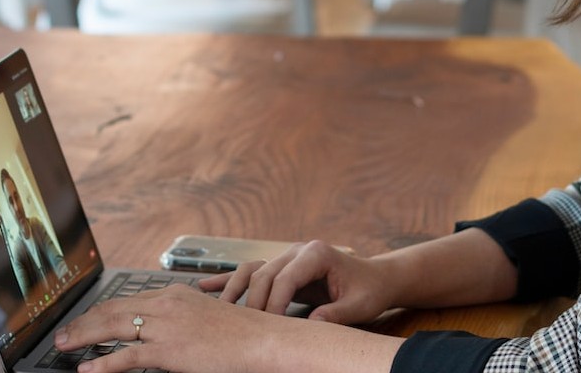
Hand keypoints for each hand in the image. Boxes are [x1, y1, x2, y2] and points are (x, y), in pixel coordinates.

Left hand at [54, 284, 291, 372]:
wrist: (260, 340)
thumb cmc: (238, 333)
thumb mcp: (202, 316)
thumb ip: (176, 318)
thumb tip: (155, 330)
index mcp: (173, 294)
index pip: (125, 301)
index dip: (99, 312)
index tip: (83, 321)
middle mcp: (165, 304)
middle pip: (111, 310)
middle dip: (82, 323)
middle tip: (62, 335)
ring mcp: (166, 326)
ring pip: (112, 328)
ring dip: (83, 337)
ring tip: (64, 347)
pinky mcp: (169, 349)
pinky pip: (127, 357)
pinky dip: (104, 363)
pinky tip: (88, 369)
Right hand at [200, 240, 394, 323]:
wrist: (375, 278)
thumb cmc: (369, 291)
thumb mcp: (359, 305)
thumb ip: (336, 314)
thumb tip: (312, 325)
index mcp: (317, 253)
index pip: (285, 278)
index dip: (273, 304)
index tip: (268, 328)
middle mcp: (298, 250)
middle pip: (263, 274)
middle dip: (252, 303)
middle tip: (244, 330)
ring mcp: (287, 257)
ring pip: (252, 270)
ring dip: (232, 289)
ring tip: (214, 309)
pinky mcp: (282, 267)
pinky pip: (251, 272)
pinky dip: (229, 280)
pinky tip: (205, 287)